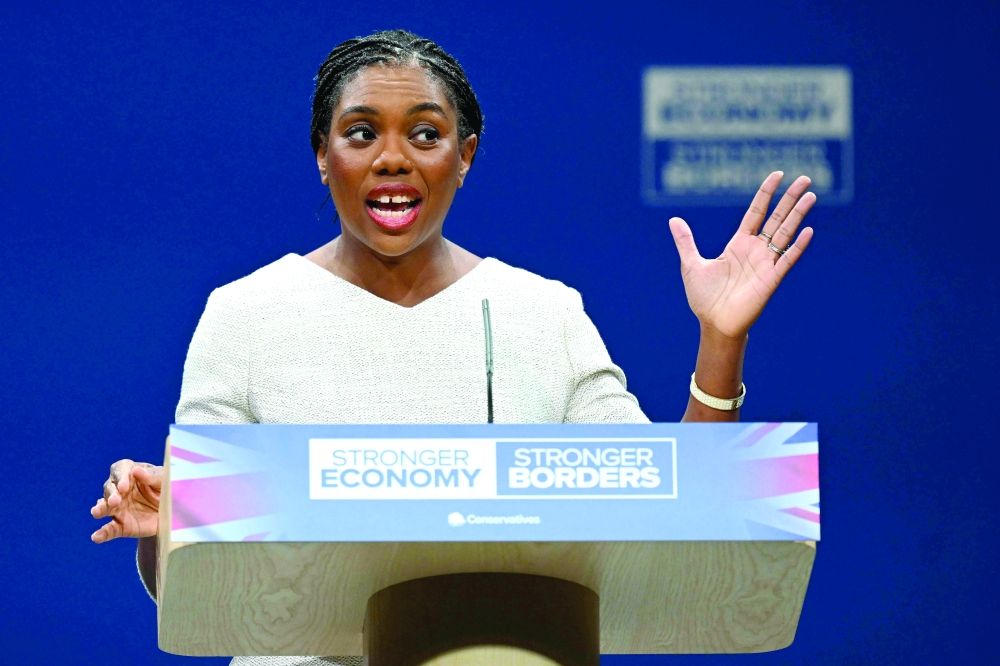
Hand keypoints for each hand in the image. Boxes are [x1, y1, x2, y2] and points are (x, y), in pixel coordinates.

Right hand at [90, 460, 161, 542]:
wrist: (174, 512)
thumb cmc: (167, 489)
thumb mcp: (164, 481)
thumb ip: (151, 477)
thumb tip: (136, 471)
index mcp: (131, 474)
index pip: (120, 470)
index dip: (120, 477)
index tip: (124, 486)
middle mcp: (120, 490)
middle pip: (110, 489)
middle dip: (111, 494)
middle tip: (115, 501)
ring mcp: (119, 508)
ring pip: (105, 507)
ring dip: (100, 509)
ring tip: (96, 512)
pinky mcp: (121, 525)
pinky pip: (109, 530)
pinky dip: (102, 534)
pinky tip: (96, 537)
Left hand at [668, 172, 814, 339]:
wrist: (713, 324)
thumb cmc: (704, 298)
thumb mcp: (691, 264)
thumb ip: (686, 241)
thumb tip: (673, 220)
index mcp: (738, 244)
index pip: (756, 212)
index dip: (767, 193)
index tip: (778, 175)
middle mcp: (755, 250)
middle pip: (776, 218)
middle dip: (790, 198)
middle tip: (806, 178)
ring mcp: (765, 264)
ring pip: (785, 233)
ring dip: (798, 215)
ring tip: (811, 195)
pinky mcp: (771, 280)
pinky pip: (787, 260)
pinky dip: (797, 246)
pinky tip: (808, 231)